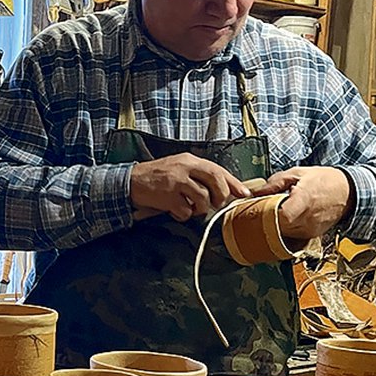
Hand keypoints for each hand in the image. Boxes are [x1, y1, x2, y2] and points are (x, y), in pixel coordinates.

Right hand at [130, 153, 251, 221]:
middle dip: (220, 196)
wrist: (130, 181)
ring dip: (200, 209)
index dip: (234, 183)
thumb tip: (224, 189)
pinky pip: (186, 211)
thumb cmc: (158, 176)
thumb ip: (199, 175)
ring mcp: (176, 182)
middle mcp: (185, 168)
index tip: (244, 193)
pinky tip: (175, 210)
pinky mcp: (168, 197)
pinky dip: (183, 215)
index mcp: (190, 160)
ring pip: (203, 199)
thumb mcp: (180, 168)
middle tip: (215, 204)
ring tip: (190, 208)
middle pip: (216, 181)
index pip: (218, 169)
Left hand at [251, 166, 353, 238]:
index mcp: (304, 200)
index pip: (281, 216)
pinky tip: (287, 217)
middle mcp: (308, 219)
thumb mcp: (297, 173)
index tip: (260, 207)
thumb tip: (256, 192)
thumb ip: (275, 183)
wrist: (348, 192)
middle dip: (267, 220)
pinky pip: (293, 235)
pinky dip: (286, 228)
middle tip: (263, 209)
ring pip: (284, 234)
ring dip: (276, 225)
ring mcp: (311, 229)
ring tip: (276, 212)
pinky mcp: (312, 235)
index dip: (267, 214)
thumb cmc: (323, 180)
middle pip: (279, 227)